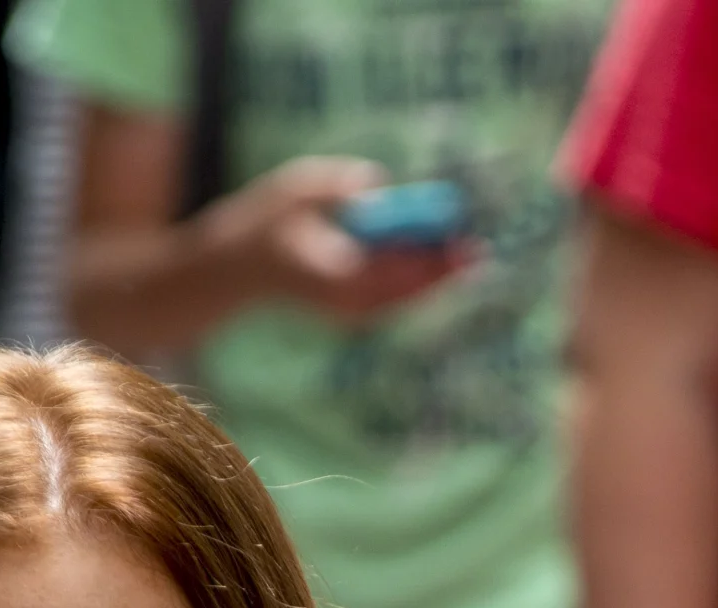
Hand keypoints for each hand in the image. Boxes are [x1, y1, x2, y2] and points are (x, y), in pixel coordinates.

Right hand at [211, 155, 471, 323]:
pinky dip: (422, 284)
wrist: (242, 268)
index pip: (382, 267)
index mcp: (325, 271)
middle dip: (439, 269)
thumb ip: (335, 186)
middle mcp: (341, 300)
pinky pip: (397, 300)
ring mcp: (349, 313)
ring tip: (471, 258)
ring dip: (437, 278)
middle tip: (475, 251)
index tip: (450, 241)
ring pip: (404, 299)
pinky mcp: (356, 315)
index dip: (419, 255)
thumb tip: (377, 184)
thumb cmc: (268, 219)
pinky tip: (448, 268)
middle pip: (402, 289)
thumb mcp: (296, 188)